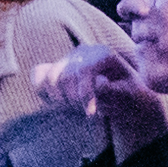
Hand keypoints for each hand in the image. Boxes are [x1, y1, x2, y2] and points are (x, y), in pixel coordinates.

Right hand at [20, 32, 152, 122]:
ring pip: (50, 78)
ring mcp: (67, 59)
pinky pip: (38, 74)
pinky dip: (41, 89)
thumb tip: (100, 83)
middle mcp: (83, 52)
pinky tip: (55, 102)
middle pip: (65, 76)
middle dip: (73, 100)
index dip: (85, 94)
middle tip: (87, 113)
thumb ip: (116, 90)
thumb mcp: (130, 94)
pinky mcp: (57, 68)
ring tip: (74, 109)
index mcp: (102, 54)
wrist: (122, 94)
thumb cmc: (127, 94)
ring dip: (59, 99)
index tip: (90, 114)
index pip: (84, 70)